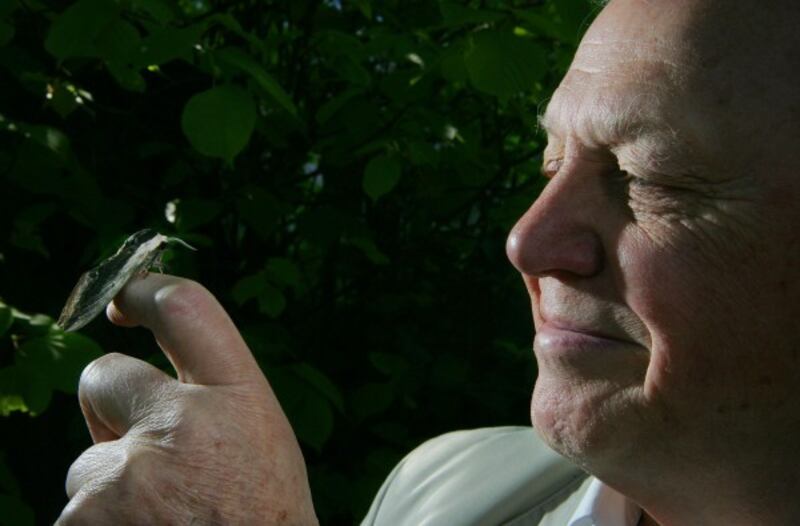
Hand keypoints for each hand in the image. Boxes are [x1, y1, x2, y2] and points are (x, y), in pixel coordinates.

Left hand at [57, 274, 318, 524]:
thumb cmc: (263, 518)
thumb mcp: (259, 442)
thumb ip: (212, 402)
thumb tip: (148, 385)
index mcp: (238, 397)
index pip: (185, 308)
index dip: (145, 291)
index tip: (123, 299)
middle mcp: (182, 424)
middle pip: (103, 376)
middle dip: (106, 405)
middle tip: (140, 450)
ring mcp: (127, 476)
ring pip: (84, 463)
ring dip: (108, 489)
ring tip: (161, 520)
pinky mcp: (86, 521)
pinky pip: (76, 514)